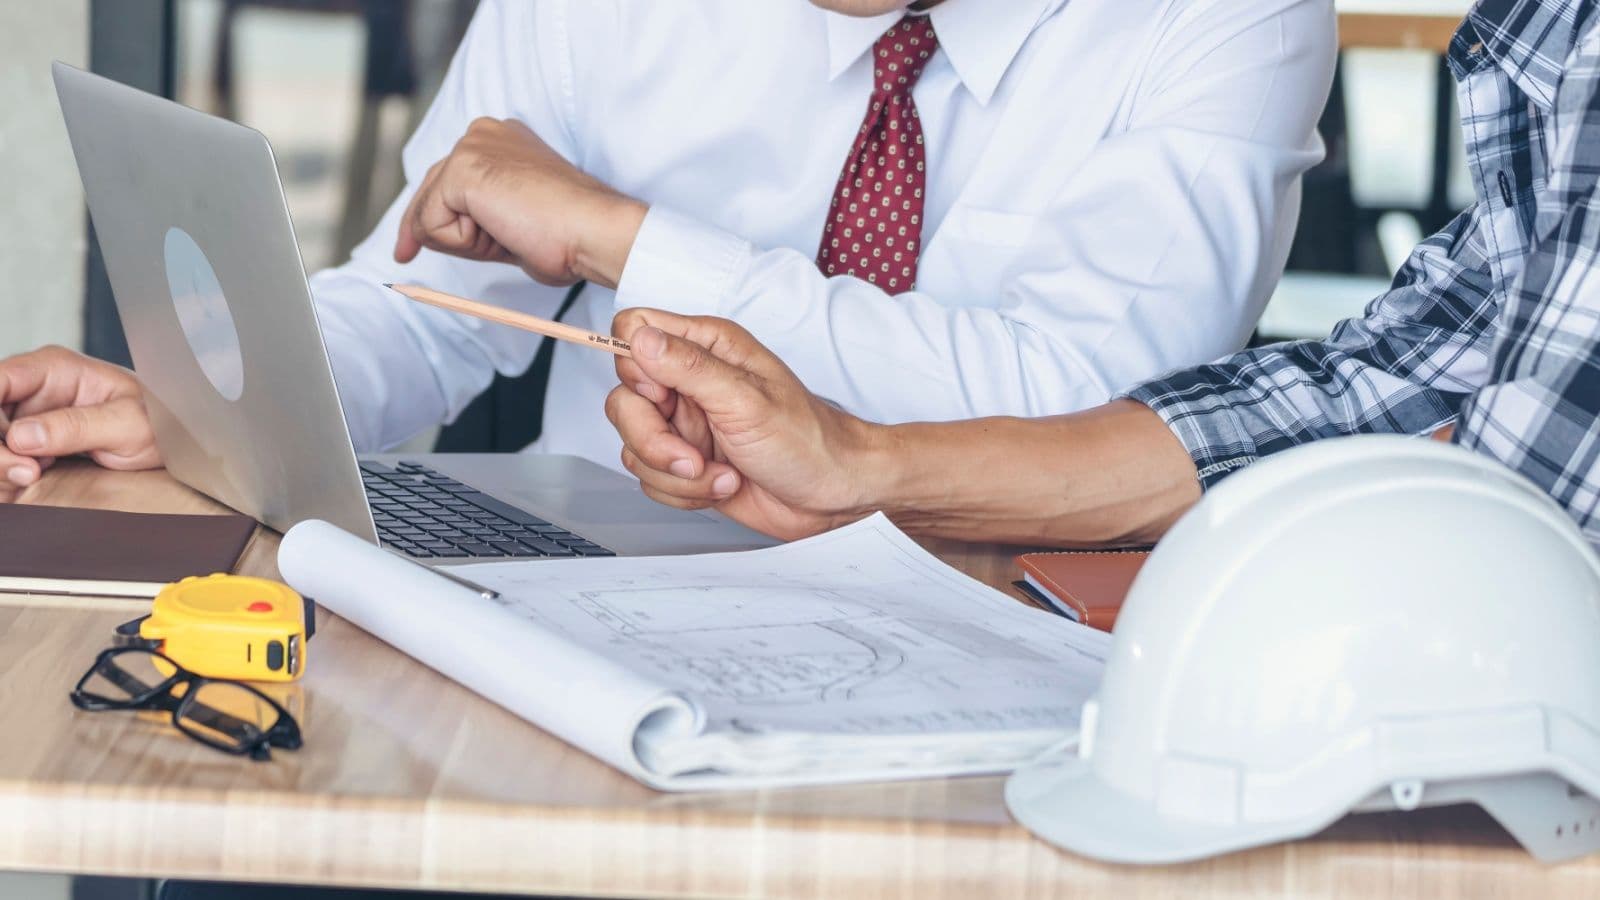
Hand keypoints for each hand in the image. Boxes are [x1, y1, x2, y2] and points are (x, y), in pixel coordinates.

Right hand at [0, 346, 161, 496]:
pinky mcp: (29, 442)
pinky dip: (9, 473)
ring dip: (3, 464)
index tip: (8, 444)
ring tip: (34, 475)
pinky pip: (6, 457)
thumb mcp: (126, 424)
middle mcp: (33, 388)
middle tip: (27, 472)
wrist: (172, 442)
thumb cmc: (158, 422)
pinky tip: (33, 479)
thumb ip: (76, 427)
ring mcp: (28, 415)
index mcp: (54, 368)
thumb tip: (20, 436)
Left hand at [394, 117, 646, 288]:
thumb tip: (427, 233)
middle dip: (427, 230)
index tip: (410, 246)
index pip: (446, 180)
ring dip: (463, 241)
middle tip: (420, 255)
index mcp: (500, 139)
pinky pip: (433, 225)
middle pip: (429, 192)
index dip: (430, 217)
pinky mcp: (462, 169)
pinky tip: (503, 232)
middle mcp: (483, 133)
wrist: (593, 231)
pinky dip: (462, 244)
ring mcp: (471, 148)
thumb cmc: (568, 234)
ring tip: (511, 235)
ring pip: (430, 212)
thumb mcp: (512, 218)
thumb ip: (477, 214)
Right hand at [605, 310, 888, 540]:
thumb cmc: (807, 441)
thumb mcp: (746, 400)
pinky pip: (649, 477)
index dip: (634, 367)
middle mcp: (690, 382)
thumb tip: (640, 337)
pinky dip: (683, 491)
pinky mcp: (685, 462)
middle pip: (623, 400)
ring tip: (722, 474)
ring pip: (632, 445)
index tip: (662, 397)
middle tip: (694, 455)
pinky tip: (722, 486)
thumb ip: (688, 366)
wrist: (832, 495)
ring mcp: (686, 424)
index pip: (633, 329)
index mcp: (707, 348)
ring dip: (675, 473)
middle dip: (652, 439)